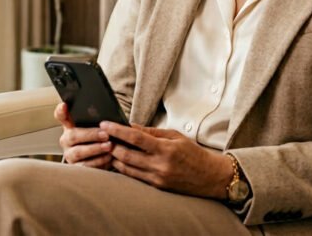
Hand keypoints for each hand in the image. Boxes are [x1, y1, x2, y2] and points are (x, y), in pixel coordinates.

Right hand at [54, 103, 112, 168]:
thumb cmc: (98, 139)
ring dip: (95, 149)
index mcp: (70, 127)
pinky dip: (98, 161)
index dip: (61, 111)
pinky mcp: (76, 168)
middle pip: (73, 136)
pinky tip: (108, 157)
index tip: (64, 105)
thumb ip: (97, 121)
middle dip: (90, 135)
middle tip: (105, 134)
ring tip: (109, 146)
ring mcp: (70, 155)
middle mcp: (66, 140)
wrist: (100, 159)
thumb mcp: (97, 129)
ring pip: (78, 152)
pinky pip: (85, 166)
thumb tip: (107, 118)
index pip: (61, 116)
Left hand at [101, 121, 231, 198]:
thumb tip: (131, 126)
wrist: (210, 177)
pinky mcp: (157, 187)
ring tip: (107, 147)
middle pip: (127, 155)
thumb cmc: (193, 153)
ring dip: (114, 157)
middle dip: (111, 144)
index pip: (136, 138)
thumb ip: (152, 132)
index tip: (105, 124)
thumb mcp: (175, 136)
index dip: (118, 130)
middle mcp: (160, 165)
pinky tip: (118, 160)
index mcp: (166, 149)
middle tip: (102, 136)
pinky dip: (124, 168)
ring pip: (127, 168)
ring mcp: (157, 178)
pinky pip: (134, 177)